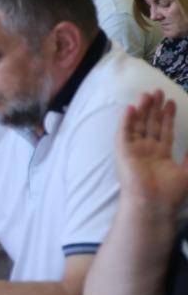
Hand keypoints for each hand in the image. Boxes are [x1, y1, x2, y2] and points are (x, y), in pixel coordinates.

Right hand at [113, 91, 187, 215]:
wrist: (154, 203)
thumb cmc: (170, 191)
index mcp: (161, 154)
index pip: (163, 130)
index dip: (167, 116)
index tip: (171, 102)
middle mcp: (147, 149)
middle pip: (150, 124)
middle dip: (155, 108)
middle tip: (159, 91)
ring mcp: (134, 149)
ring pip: (138, 124)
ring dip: (142, 109)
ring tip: (148, 94)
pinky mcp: (123, 151)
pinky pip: (124, 132)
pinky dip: (127, 120)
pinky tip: (131, 108)